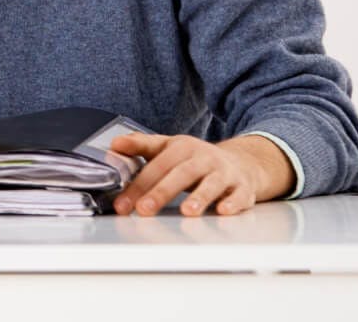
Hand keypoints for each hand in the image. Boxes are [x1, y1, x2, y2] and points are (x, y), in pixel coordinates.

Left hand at [108, 133, 280, 216]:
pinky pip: (239, 195)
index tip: (122, 204)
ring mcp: (224, 172)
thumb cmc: (198, 159)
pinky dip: (232, 203)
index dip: (137, 185)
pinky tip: (223, 211)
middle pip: (181, 174)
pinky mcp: (242, 187)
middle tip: (143, 210)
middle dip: (161, 192)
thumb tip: (114, 145)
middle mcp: (203, 158)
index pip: (156, 166)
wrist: (241, 162)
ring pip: (211, 183)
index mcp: (182, 147)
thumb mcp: (169, 148)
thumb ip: (141, 146)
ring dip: (199, 197)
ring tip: (187, 212)